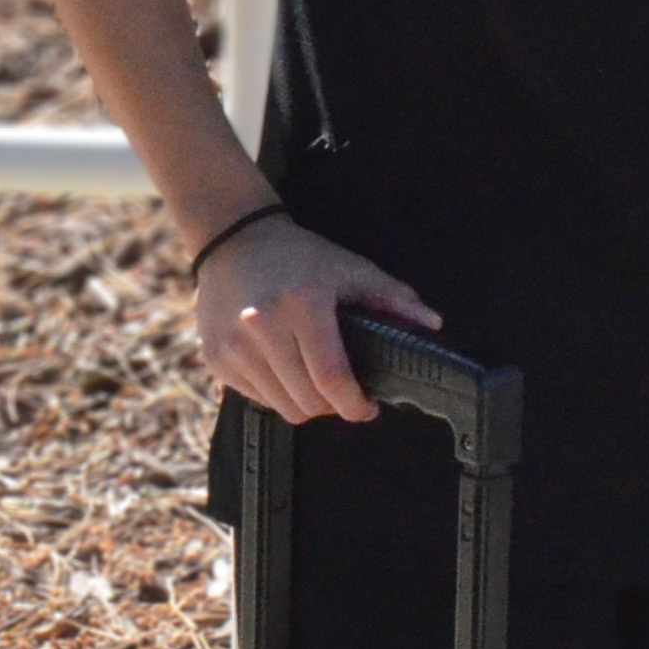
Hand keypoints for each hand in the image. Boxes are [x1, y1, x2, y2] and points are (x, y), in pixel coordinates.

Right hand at [194, 214, 443, 425]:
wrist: (233, 240)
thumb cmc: (298, 256)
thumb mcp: (350, 268)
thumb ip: (393, 298)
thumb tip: (432, 324)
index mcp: (303, 304)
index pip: (331, 377)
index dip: (355, 404)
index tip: (368, 408)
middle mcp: (263, 326)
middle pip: (308, 401)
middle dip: (334, 406)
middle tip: (345, 391)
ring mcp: (234, 346)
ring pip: (282, 407)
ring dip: (306, 403)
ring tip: (315, 380)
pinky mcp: (216, 359)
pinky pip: (257, 399)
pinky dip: (278, 394)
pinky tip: (286, 369)